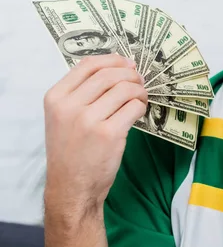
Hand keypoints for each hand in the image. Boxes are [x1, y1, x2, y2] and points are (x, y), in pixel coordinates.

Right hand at [44, 54, 147, 213]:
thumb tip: (120, 67)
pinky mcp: (109, 134)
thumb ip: (82, 92)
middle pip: (110, 74)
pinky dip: (141, 106)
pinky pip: (134, 107)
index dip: (114, 60)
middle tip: (140, 82)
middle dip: (131, 75)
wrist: (71, 187)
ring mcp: (89, 120)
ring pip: (125, 89)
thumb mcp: (63, 116)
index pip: (88, 64)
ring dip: (140, 91)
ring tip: (141, 99)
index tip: (128, 64)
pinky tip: (139, 112)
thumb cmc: (71, 150)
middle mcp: (70, 106)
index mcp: (56, 98)